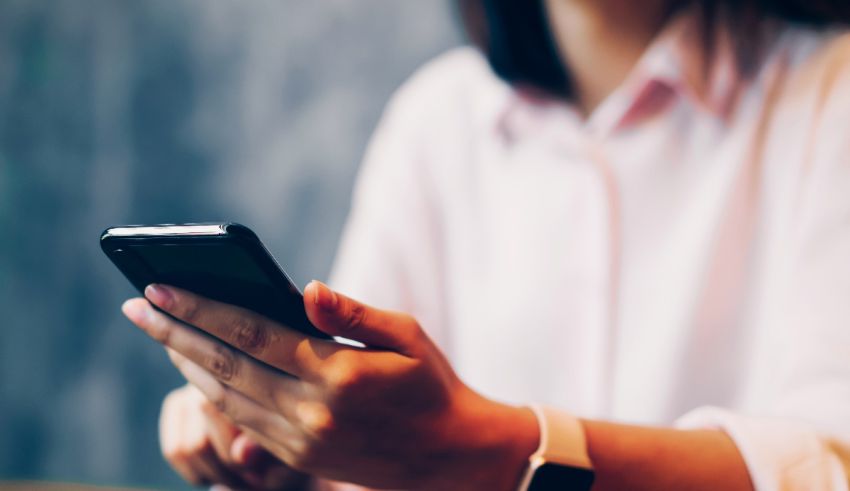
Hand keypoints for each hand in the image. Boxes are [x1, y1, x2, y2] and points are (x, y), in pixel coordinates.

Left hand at [122, 281, 538, 489]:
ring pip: (224, 397)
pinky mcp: (298, 456)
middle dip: (173, 332)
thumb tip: (304, 288)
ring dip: (183, 363)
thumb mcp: (406, 335)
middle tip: (135, 306)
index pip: (251, 332)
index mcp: (337, 372)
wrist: (448, 455)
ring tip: (157, 333)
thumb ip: (352, 312)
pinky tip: (194, 371)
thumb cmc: (430, 383)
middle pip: (224, 364)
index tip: (160, 286)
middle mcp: (311, 410)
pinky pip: (240, 421)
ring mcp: (301, 439)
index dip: (201, 308)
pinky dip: (210, 394)